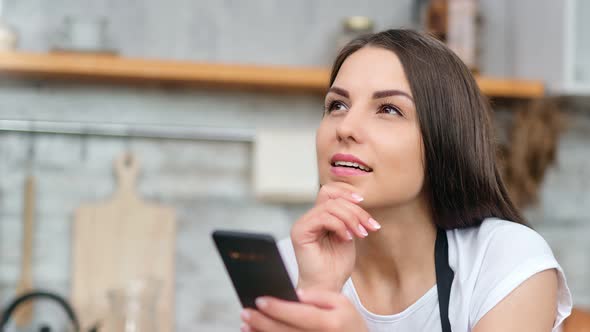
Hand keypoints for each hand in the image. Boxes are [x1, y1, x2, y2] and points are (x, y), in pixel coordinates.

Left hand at [240, 288, 367, 331]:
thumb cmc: (349, 324)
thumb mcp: (344, 303)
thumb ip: (320, 296)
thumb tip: (297, 295)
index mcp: (329, 323)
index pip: (298, 314)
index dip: (277, 308)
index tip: (260, 300)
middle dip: (261, 322)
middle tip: (245, 312)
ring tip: (246, 325)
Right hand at [291, 184, 379, 291]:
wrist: (328, 287)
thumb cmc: (336, 266)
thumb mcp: (348, 235)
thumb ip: (349, 218)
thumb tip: (358, 200)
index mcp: (319, 217)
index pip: (330, 192)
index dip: (347, 193)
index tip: (364, 204)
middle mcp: (309, 218)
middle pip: (332, 197)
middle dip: (355, 210)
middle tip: (368, 227)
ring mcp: (303, 224)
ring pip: (330, 206)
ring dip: (350, 218)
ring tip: (360, 233)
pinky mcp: (300, 232)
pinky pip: (323, 218)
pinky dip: (340, 225)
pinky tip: (347, 238)